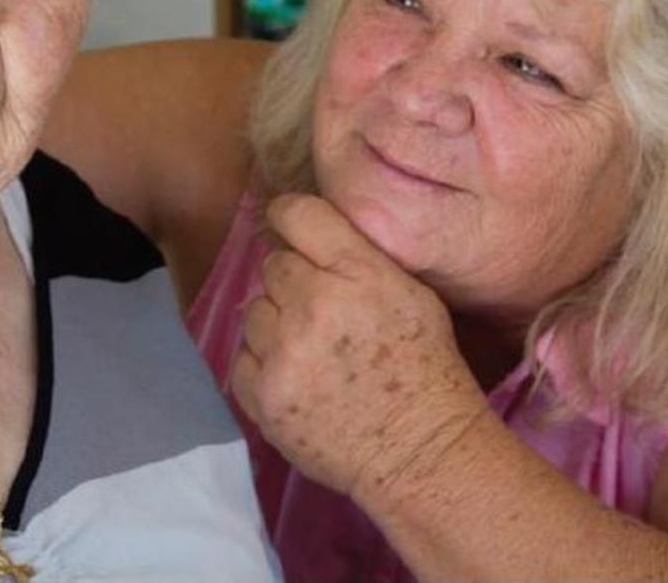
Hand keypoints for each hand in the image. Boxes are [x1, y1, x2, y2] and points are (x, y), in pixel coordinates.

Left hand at [230, 193, 489, 509]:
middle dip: (294, 283)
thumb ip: (359, 258)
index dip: (289, 216)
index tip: (290, 226)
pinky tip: (294, 377)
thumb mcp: (411, 293)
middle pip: (274, 265)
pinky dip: (263, 365)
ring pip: (254, 311)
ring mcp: (282, 353)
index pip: (298, 214)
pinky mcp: (262, 395)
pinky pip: (242, 358)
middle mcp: (313, 304)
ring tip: (310, 351)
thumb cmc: (426, 368)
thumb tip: (311, 234)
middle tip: (321, 313)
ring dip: (276, 325)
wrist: (420, 452)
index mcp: (358, 273)